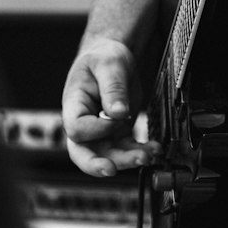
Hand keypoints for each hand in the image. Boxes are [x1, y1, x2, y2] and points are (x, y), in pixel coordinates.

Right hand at [61, 38, 157, 177]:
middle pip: (83, 153)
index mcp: (74, 104)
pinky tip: (154, 148)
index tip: (116, 116)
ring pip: (109, 155)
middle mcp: (84, 122)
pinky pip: (126, 148)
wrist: (112, 57)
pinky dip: (140, 151)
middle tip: (113, 170)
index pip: (77, 129)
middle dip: (98, 164)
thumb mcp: (109, 65)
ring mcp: (100, 131)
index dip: (95, 129)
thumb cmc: (103, 58)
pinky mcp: (117, 132)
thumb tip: (118, 112)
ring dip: (127, 159)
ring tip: (148, 154)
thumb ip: (113, 88)